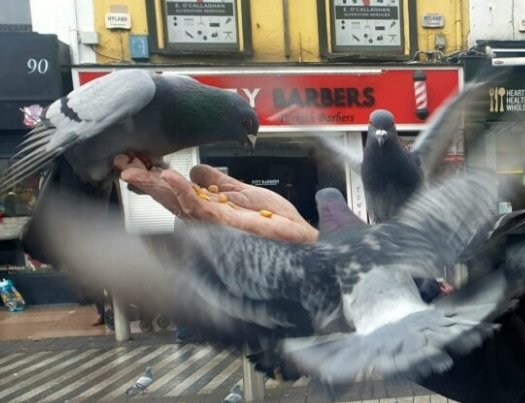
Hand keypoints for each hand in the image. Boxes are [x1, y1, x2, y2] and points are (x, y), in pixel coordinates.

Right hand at [113, 155, 317, 243]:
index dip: (155, 179)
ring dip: (158, 187)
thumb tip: (196, 169)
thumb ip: (221, 183)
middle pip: (170, 200)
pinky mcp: (225, 226)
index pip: (177, 193)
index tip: (135, 162)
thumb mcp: (247, 195)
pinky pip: (199, 209)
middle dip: (146, 183)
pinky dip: (183, 193)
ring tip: (140, 171)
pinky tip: (172, 177)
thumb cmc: (280, 226)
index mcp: (212, 210)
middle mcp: (208, 220)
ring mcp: (214, 225)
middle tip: (124, 166)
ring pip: (178, 205)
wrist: (302, 240)